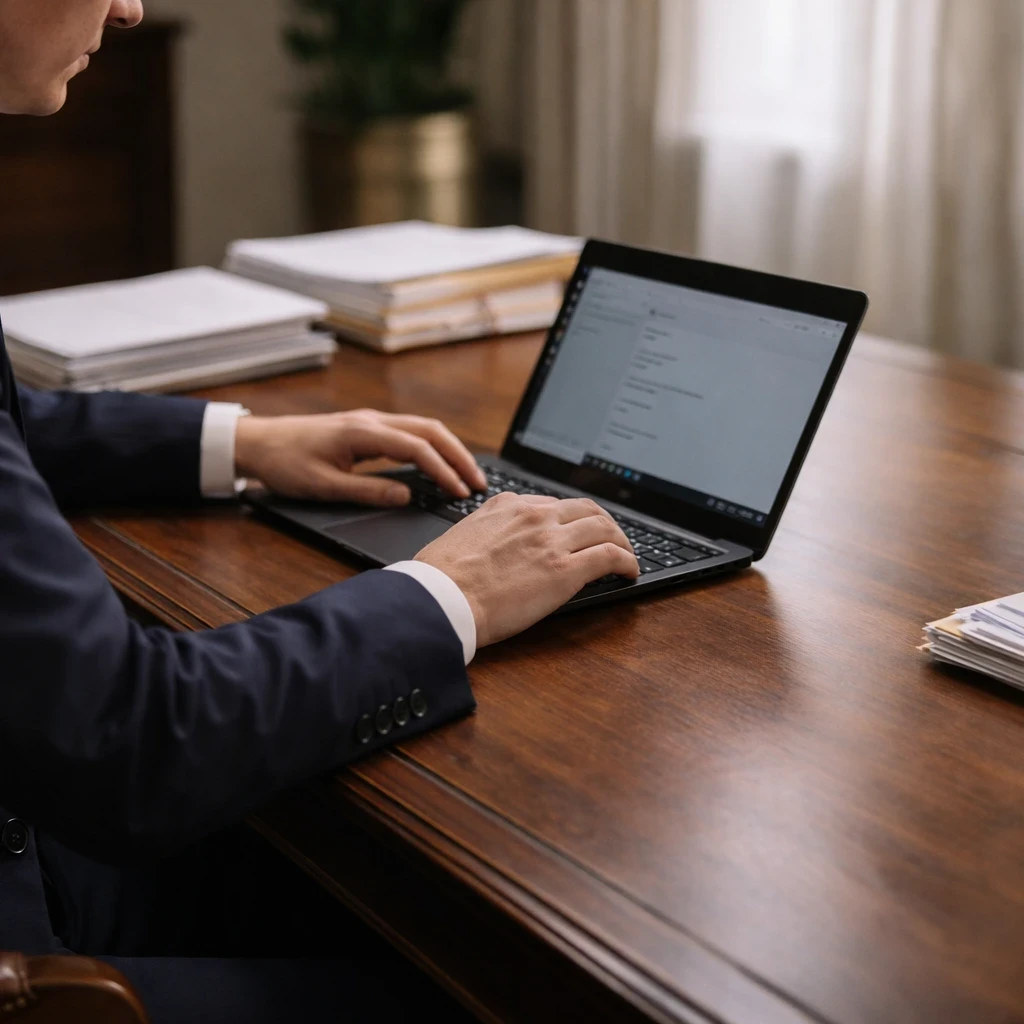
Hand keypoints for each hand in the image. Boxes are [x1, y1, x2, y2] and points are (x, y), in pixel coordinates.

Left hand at [234, 409, 487, 504]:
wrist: (257, 442)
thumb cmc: (285, 463)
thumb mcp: (324, 486)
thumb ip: (368, 491)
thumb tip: (407, 496)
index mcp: (363, 432)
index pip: (418, 449)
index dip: (444, 471)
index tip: (461, 493)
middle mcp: (372, 421)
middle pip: (431, 430)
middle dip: (459, 456)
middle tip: (479, 482)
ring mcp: (371, 421)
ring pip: (423, 428)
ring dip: (449, 449)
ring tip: (467, 475)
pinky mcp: (367, 428)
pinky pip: (410, 432)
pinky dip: (432, 446)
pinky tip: (439, 464)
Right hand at [414, 493, 639, 646]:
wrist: (441, 597)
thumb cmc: (440, 577)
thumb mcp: (462, 535)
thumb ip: (487, 531)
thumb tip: (493, 543)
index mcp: (507, 505)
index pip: (553, 504)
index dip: (572, 519)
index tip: (577, 531)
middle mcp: (534, 515)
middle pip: (586, 509)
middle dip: (604, 524)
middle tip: (611, 539)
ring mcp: (552, 540)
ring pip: (604, 527)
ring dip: (621, 540)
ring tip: (627, 556)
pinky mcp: (566, 569)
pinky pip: (610, 556)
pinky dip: (627, 561)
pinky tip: (629, 571)